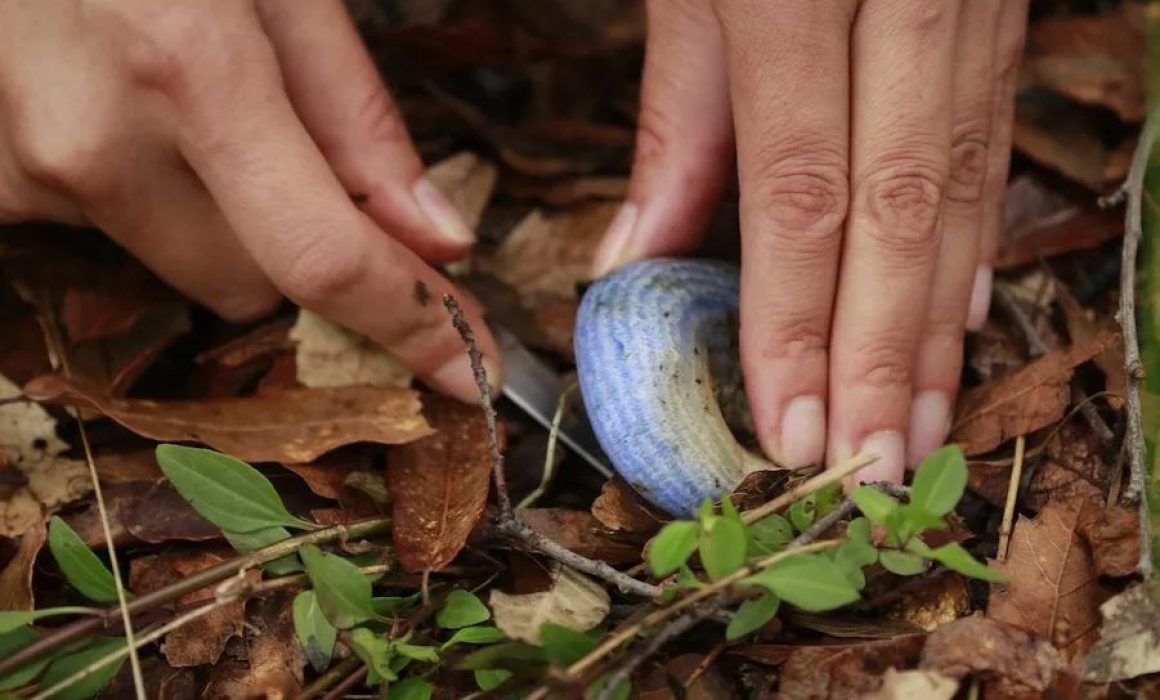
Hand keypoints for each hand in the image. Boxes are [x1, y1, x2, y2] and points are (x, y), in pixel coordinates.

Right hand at [0, 0, 499, 401]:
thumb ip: (355, 112)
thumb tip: (436, 238)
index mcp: (187, 70)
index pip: (322, 256)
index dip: (409, 321)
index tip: (469, 369)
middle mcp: (91, 144)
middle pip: (253, 285)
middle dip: (295, 244)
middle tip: (285, 146)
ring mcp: (22, 171)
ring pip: (181, 267)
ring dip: (214, 218)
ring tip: (179, 96)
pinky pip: (107, 237)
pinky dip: (142, 197)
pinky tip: (120, 109)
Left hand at [593, 0, 1030, 481]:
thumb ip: (676, 114)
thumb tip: (638, 261)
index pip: (800, 189)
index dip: (794, 321)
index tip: (788, 426)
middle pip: (896, 206)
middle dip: (879, 350)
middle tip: (870, 467)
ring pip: (957, 179)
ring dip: (935, 315)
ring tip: (914, 417)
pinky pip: (990, 131)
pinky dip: (970, 233)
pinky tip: (957, 310)